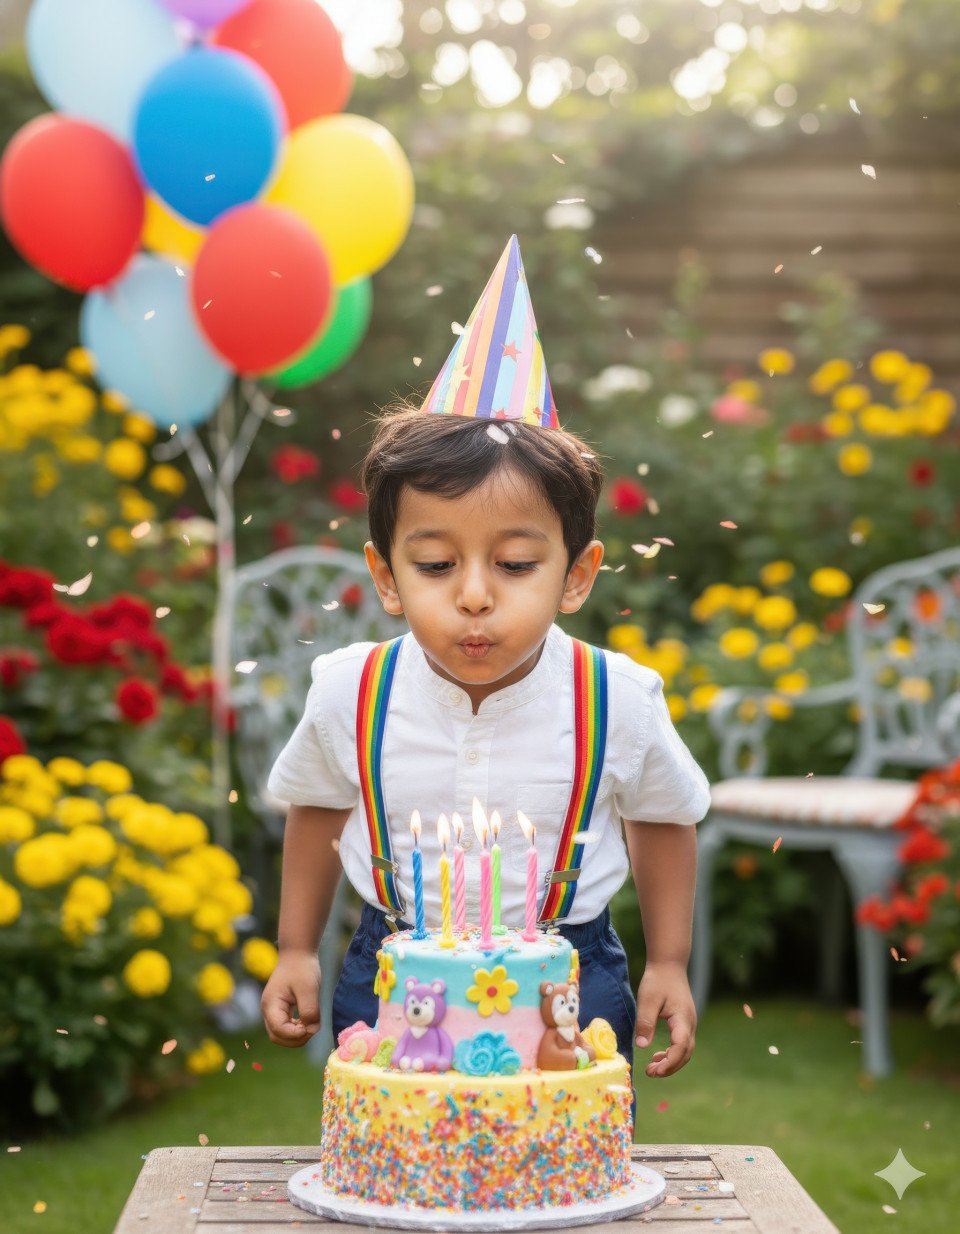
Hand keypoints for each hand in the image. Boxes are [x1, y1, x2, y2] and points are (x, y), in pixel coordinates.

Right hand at [261, 950, 321, 1047]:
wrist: (297, 954)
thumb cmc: (302, 969)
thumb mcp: (309, 989)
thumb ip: (309, 1011)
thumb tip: (311, 1030)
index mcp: (271, 1005)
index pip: (279, 1031)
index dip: (295, 1034)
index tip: (311, 1027)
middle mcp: (268, 1010)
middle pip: (277, 1037)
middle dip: (296, 1039)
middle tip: (313, 1029)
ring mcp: (272, 1011)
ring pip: (281, 1035)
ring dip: (296, 1036)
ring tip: (311, 1024)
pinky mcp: (279, 1010)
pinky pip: (285, 1028)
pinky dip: (296, 1030)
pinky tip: (307, 1021)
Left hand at [633, 961, 696, 1078]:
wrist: (669, 964)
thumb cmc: (658, 980)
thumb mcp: (648, 1000)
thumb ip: (645, 1022)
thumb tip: (641, 1046)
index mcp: (683, 1019)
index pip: (680, 1048)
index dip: (669, 1063)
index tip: (654, 1070)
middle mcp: (690, 1024)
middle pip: (685, 1054)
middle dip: (670, 1067)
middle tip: (651, 1073)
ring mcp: (689, 1023)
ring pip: (685, 1051)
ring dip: (671, 1062)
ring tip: (653, 1068)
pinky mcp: (684, 1022)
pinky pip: (682, 1044)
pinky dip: (672, 1053)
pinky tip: (658, 1055)